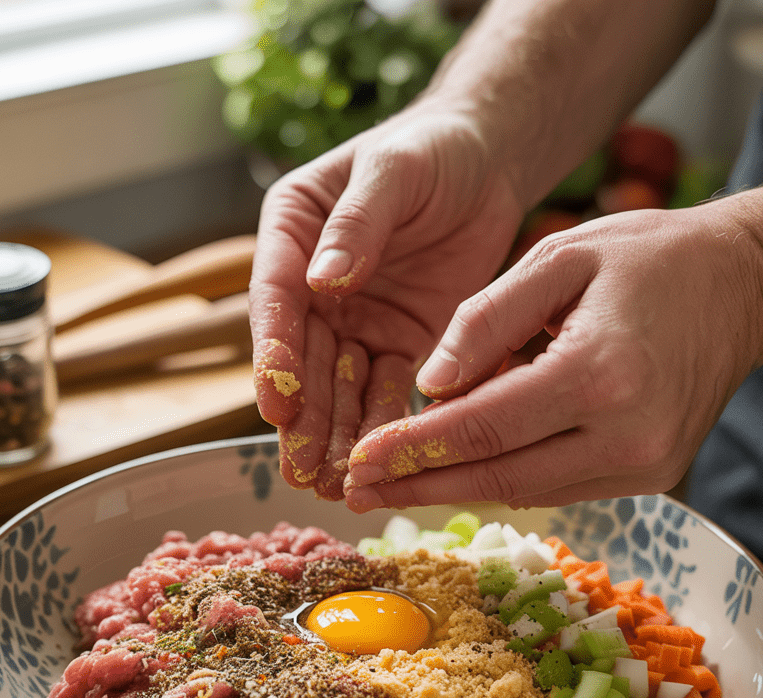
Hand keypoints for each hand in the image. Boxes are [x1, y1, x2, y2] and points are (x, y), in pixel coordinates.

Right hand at [250, 102, 524, 498]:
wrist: (488, 163)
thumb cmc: (431, 149)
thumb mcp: (394, 169)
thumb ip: (358, 222)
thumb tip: (322, 279)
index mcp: (293, 235)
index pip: (276, 299)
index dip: (274, 353)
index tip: (276, 402)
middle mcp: (314, 286)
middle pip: (304, 358)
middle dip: (304, 416)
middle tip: (303, 468)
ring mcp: (356, 320)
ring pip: (340, 385)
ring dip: (336, 434)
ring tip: (331, 483)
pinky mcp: (398, 344)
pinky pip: (387, 389)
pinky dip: (383, 424)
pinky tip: (380, 460)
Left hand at [341, 201, 762, 511]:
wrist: (744, 287)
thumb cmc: (649, 258)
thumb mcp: (558, 257)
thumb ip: (486, 319)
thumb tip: (427, 384)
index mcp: (601, 374)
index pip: (482, 427)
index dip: (412, 448)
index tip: (359, 458)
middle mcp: (629, 436)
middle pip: (498, 476)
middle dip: (420, 484)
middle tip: (355, 490)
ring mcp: (646, 466)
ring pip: (525, 489)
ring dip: (456, 488)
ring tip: (392, 485)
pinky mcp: (651, 477)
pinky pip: (556, 484)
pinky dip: (503, 474)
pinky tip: (457, 466)